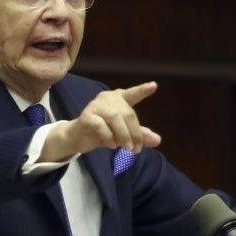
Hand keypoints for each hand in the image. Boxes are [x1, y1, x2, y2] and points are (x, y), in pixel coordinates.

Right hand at [41, 81, 162, 161]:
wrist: (78, 138)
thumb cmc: (103, 132)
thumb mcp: (123, 135)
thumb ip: (139, 135)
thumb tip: (158, 140)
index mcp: (119, 99)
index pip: (132, 94)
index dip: (142, 90)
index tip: (154, 86)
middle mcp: (108, 98)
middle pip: (127, 113)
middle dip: (134, 133)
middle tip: (135, 149)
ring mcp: (96, 105)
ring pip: (115, 118)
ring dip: (123, 135)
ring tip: (126, 148)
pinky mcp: (86, 115)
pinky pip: (100, 125)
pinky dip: (108, 136)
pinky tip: (111, 145)